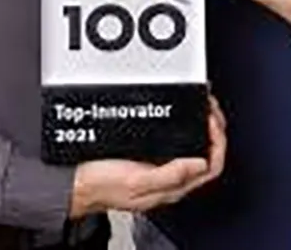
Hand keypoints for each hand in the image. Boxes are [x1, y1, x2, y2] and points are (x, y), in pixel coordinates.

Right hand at [69, 95, 226, 215]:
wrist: (74, 181)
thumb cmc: (99, 185)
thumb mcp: (134, 181)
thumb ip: (168, 175)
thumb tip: (199, 163)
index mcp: (171, 186)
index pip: (211, 165)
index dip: (217, 140)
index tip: (209, 118)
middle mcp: (169, 177)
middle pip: (205, 151)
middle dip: (212, 125)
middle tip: (207, 104)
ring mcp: (159, 165)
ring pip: (192, 144)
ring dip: (199, 122)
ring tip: (199, 103)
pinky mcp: (147, 154)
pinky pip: (174, 139)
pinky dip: (181, 122)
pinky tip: (177, 111)